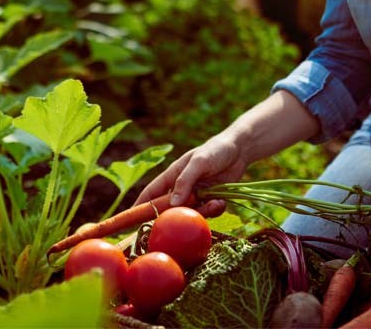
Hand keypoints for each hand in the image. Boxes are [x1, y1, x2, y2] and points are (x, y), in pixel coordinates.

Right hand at [134, 133, 249, 216]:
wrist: (239, 150)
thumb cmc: (214, 151)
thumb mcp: (198, 162)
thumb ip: (185, 181)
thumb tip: (173, 203)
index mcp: (172, 176)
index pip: (151, 193)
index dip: (140, 206)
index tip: (130, 220)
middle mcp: (181, 188)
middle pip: (171, 209)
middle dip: (179, 215)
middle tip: (190, 215)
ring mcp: (196, 195)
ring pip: (191, 213)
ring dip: (203, 212)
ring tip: (214, 202)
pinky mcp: (210, 200)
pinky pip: (208, 213)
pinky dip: (215, 210)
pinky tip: (221, 201)